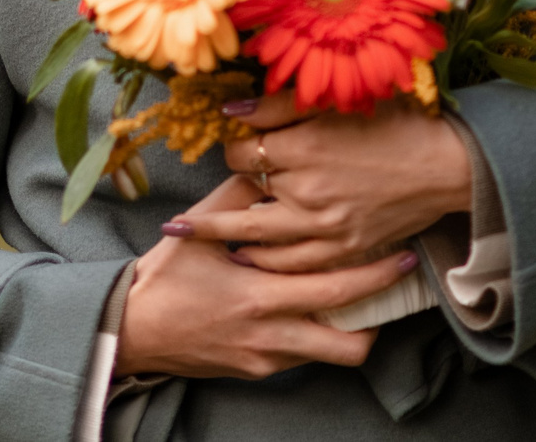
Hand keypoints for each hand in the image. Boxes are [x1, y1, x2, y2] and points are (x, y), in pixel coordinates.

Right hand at [114, 174, 414, 378]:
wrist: (131, 330)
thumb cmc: (165, 276)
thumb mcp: (199, 229)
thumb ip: (238, 197)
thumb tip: (267, 164)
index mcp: (260, 296)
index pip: (336, 291)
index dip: (377, 276)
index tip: (404, 256)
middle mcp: (269, 336)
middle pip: (349, 342)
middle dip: (380, 314)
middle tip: (396, 285)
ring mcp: (265, 359)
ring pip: (330, 355)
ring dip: (349, 329)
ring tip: (360, 299)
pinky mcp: (256, 372)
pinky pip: (301, 357)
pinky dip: (314, 335)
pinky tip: (312, 310)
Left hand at [169, 90, 472, 272]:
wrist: (446, 165)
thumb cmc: (394, 123)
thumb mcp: (337, 100)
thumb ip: (280, 106)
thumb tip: (233, 112)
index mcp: (306, 147)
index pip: (244, 154)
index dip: (234, 149)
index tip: (233, 147)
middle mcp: (309, 192)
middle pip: (241, 207)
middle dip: (205, 218)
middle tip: (174, 226)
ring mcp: (327, 228)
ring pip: (262, 243)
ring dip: (229, 243)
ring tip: (202, 245)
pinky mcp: (345, 249)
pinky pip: (295, 266)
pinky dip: (268, 265)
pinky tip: (250, 261)